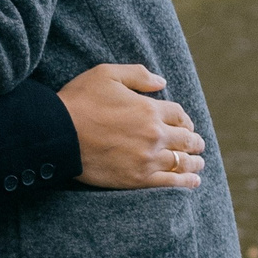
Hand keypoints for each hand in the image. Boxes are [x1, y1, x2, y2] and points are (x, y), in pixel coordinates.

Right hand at [59, 63, 204, 189]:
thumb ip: (138, 75)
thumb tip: (162, 82)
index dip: (185, 120)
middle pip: (185, 140)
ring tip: (199, 165)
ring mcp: (147, 159)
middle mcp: (153, 135)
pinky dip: (185, 182)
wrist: (58, 135)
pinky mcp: (136, 179)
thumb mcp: (107, 74)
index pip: (179, 115)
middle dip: (194, 143)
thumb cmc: (80, 100)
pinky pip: (169, 183)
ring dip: (194, 163)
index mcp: (149, 109)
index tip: (186, 125)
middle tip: (199, 146)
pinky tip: (193, 182)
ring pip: (181, 162)